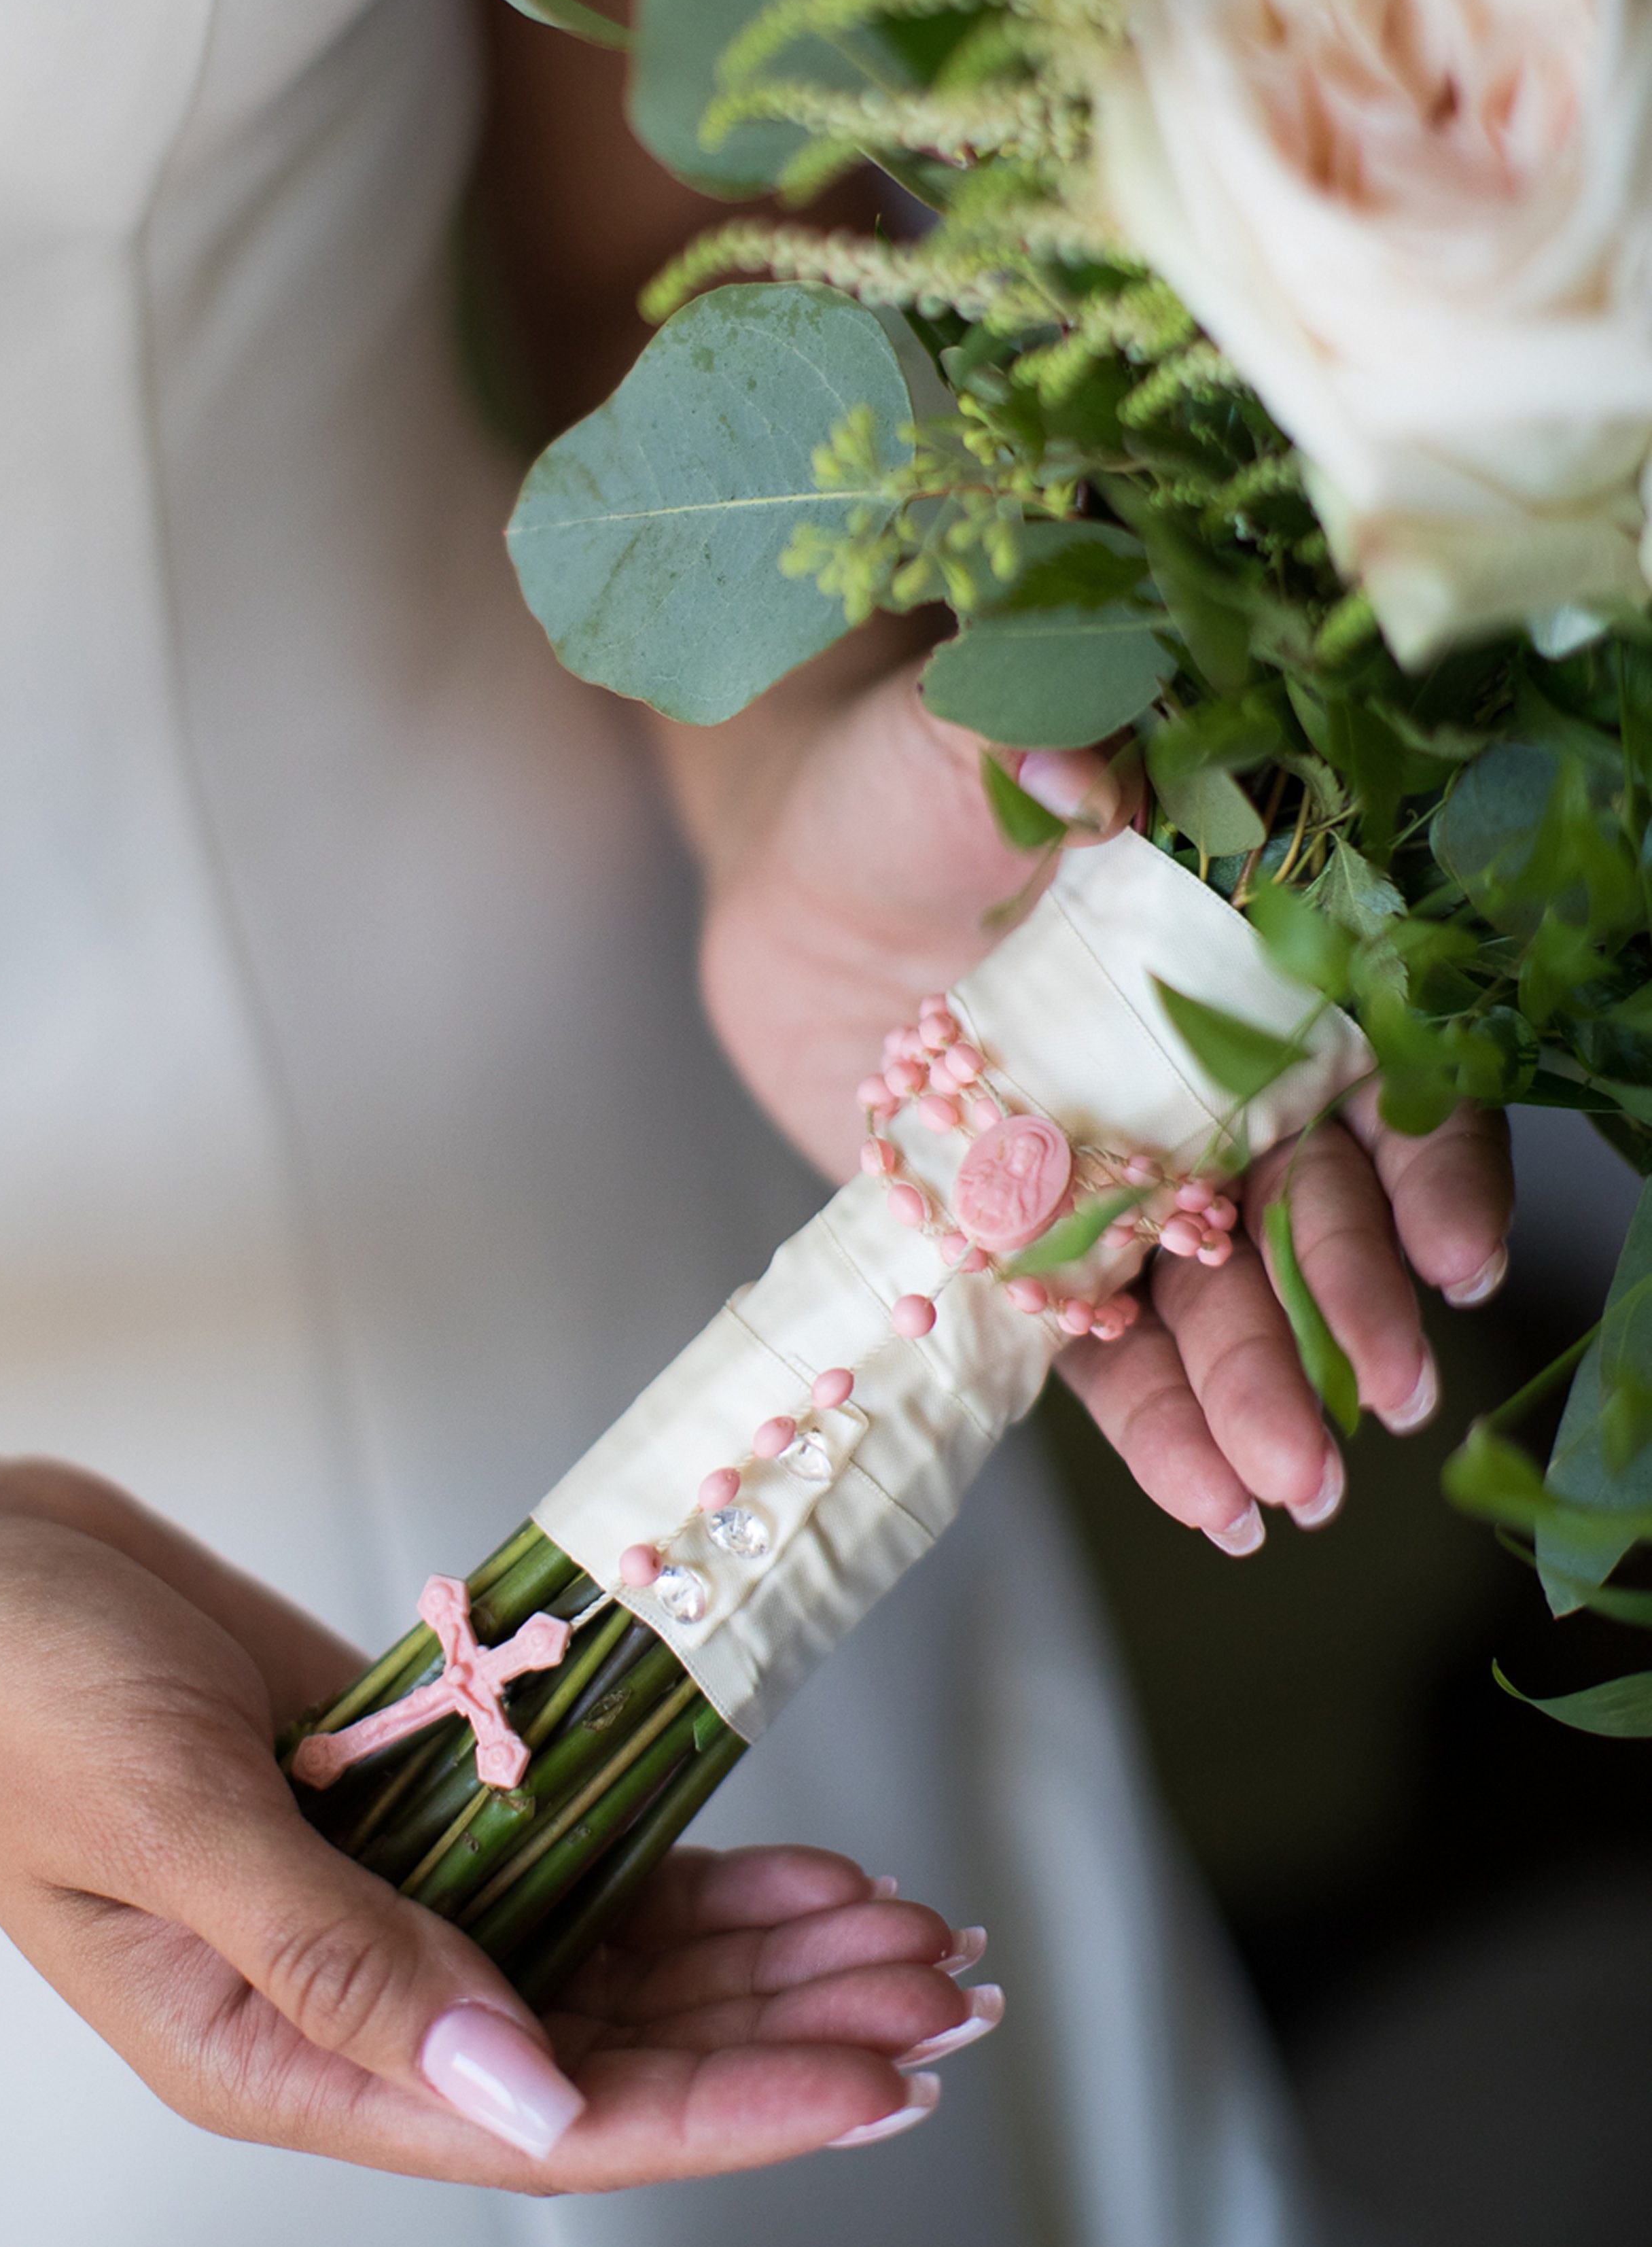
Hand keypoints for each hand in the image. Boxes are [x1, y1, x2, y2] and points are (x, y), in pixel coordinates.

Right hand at [0, 1441, 992, 2185]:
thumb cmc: (10, 1694)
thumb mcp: (165, 1823)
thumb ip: (341, 1962)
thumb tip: (521, 2096)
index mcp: (274, 2051)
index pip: (545, 2121)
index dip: (723, 2106)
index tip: (871, 2078)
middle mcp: (350, 1994)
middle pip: (609, 2049)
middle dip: (782, 2027)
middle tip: (944, 1996)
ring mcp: (381, 1894)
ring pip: (607, 1956)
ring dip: (758, 1949)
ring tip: (910, 1934)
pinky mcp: (401, 1794)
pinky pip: (567, 1851)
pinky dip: (679, 1857)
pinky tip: (791, 1862)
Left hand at [669, 647, 1513, 1546]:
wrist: (791, 863)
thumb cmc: (903, 780)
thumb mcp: (961, 740)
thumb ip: (1033, 747)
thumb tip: (1083, 769)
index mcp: (1260, 954)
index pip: (1386, 1067)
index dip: (1432, 1161)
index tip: (1454, 1249)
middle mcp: (1226, 1080)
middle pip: (1320, 1205)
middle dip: (1353, 1301)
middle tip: (1380, 1396)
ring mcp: (1135, 1174)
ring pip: (1223, 1297)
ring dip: (1264, 1395)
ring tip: (1288, 1493)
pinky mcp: (1038, 1245)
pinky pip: (1106, 1351)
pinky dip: (1156, 1428)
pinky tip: (1209, 1506)